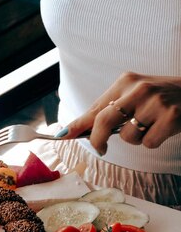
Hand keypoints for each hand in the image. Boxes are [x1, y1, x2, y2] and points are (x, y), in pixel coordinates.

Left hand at [61, 71, 180, 154]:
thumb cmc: (160, 97)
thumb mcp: (134, 95)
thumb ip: (109, 109)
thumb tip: (77, 129)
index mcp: (125, 81)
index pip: (96, 107)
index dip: (78, 124)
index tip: (61, 136)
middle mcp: (138, 89)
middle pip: (104, 121)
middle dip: (97, 140)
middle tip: (101, 149)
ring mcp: (155, 102)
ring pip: (128, 137)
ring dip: (136, 139)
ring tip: (149, 126)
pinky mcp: (170, 117)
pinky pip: (148, 143)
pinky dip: (153, 142)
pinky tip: (162, 129)